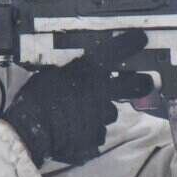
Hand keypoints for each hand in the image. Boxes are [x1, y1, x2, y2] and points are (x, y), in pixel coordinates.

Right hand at [2, 30, 154, 167]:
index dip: (132, 43)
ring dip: (101, 111)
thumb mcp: (51, 74)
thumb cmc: (36, 98)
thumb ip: (70, 72)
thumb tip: (74, 72)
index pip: (118, 50)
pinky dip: (88, 131)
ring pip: (110, 112)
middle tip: (145, 82)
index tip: (140, 39)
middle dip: (142, 83)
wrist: (31, 130)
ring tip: (82, 113)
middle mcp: (102, 91)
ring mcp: (102, 116)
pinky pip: (97, 132)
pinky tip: (74, 130)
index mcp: (90, 70)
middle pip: (135, 86)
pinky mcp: (96, 138)